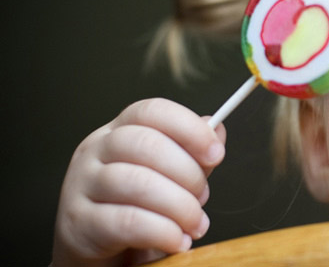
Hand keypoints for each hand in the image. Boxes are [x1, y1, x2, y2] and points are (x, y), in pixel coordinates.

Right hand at [52, 98, 225, 266]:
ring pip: (138, 182)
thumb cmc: (134, 205)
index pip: (152, 111)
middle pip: (147, 144)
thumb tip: (217, 129)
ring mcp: (81, 184)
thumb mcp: (166, 175)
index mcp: (119, 130)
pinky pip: (128, 222)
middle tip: (203, 197)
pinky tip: (177, 240)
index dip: (189, 128)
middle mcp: (96, 150)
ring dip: (180, 206)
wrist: (96, 249)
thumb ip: (191, 153)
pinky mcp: (79, 222)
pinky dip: (163, 232)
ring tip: (195, 224)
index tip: (216, 153)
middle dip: (188, 173)